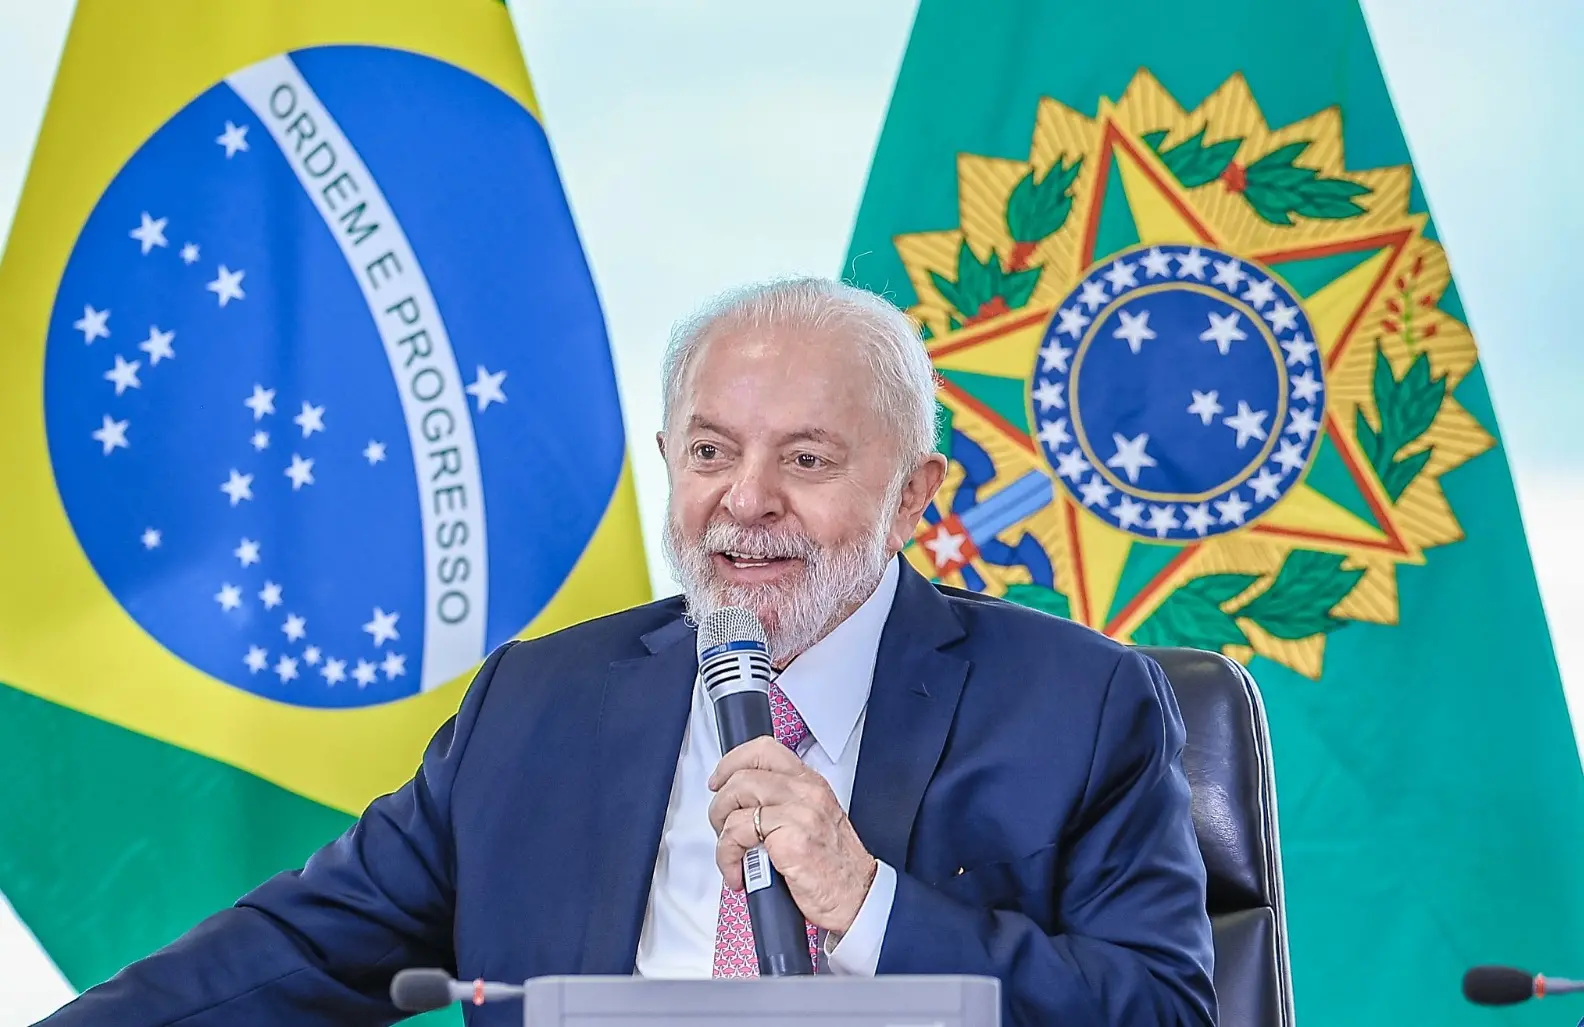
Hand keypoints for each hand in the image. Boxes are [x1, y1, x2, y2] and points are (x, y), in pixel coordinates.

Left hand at [708, 736, 877, 934]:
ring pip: (735, 800)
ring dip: (721, 831)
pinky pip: (736, 835)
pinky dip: (726, 856)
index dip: (732, 763)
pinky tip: (737, 873)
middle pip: (742, 775)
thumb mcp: (815, 821)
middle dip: (720, 803)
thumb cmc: (835, 868)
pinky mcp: (789, 840)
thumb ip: (786, 803)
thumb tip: (744, 803)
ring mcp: (799, 814)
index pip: (764, 750)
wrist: (858, 899)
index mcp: (811, 784)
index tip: (718, 781)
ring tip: (730, 854)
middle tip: (721, 828)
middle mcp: (806, 792)